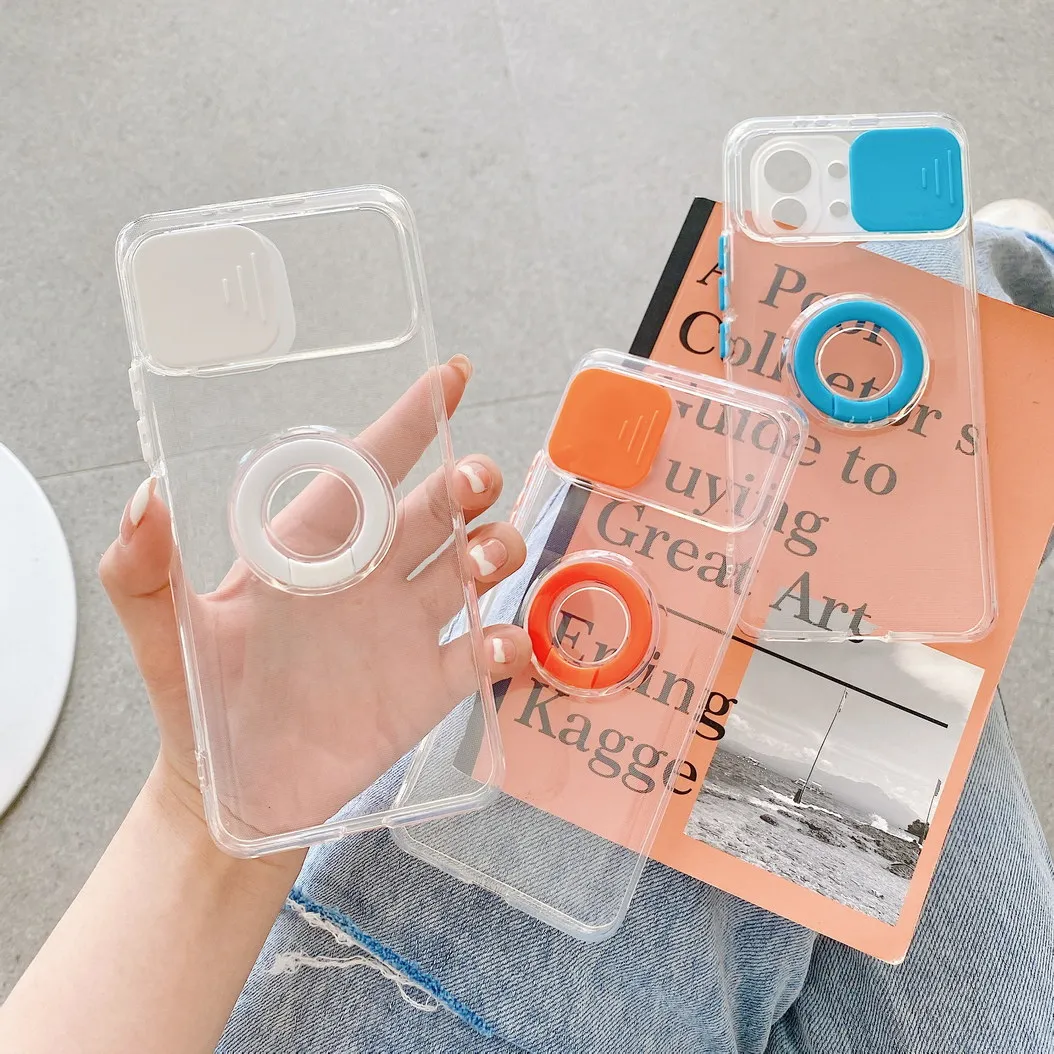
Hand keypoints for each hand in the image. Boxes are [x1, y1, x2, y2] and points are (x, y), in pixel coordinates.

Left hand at [99, 356, 531, 844]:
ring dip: (494, 549)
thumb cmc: (199, 707)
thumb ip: (144, 572)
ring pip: (474, 565)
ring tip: (484, 560)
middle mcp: (370, 576)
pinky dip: (504, 642)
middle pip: (438, 508)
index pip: (367, 469)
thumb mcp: (167, 637)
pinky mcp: (430, 685)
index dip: (409, 420)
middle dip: (466, 482)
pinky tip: (494, 647)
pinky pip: (484, 652)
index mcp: (312, 547)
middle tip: (471, 483)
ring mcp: (406, 628)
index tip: (450, 375)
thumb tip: (141, 496)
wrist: (233, 798)